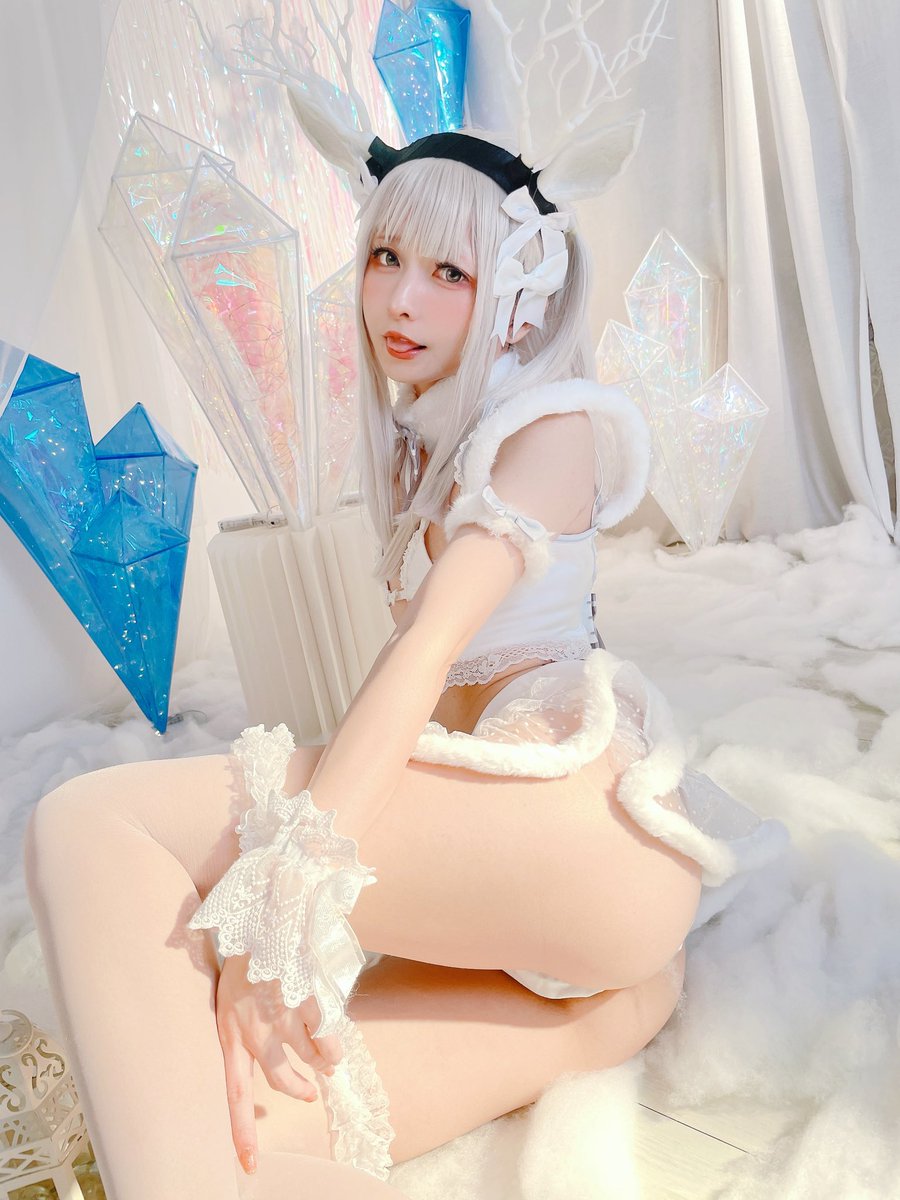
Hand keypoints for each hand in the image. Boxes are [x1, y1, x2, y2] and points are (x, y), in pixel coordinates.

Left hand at [214, 953, 343, 1174]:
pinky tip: (334, 1037)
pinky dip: (334, 1041)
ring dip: (322, 1060)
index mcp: (231, 1034)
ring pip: (312, 1058)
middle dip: (299, 1088)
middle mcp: (257, 1033)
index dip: (243, 1132)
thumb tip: (265, 1053)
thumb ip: (243, 1027)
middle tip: (310, 1090)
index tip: (249, 1166)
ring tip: (327, 1057)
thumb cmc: (245, 957)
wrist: (266, 918)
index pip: (235, 1095)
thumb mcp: (230, 995)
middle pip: (283, 1080)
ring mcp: (286, 1019)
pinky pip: (329, 1037)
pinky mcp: (310, 1003)